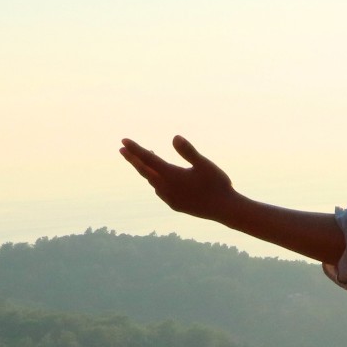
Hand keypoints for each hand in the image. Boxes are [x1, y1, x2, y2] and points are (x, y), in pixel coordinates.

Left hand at [119, 135, 236, 219]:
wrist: (224, 209)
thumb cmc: (217, 184)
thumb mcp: (204, 164)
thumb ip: (188, 151)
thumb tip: (174, 137)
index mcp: (171, 175)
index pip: (148, 159)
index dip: (135, 149)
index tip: (123, 141)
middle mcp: (166, 188)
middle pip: (145, 171)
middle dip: (133, 159)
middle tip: (122, 150)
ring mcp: (170, 199)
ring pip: (152, 182)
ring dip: (146, 170)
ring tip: (144, 159)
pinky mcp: (175, 205)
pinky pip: (160, 191)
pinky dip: (155, 181)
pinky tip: (159, 179)